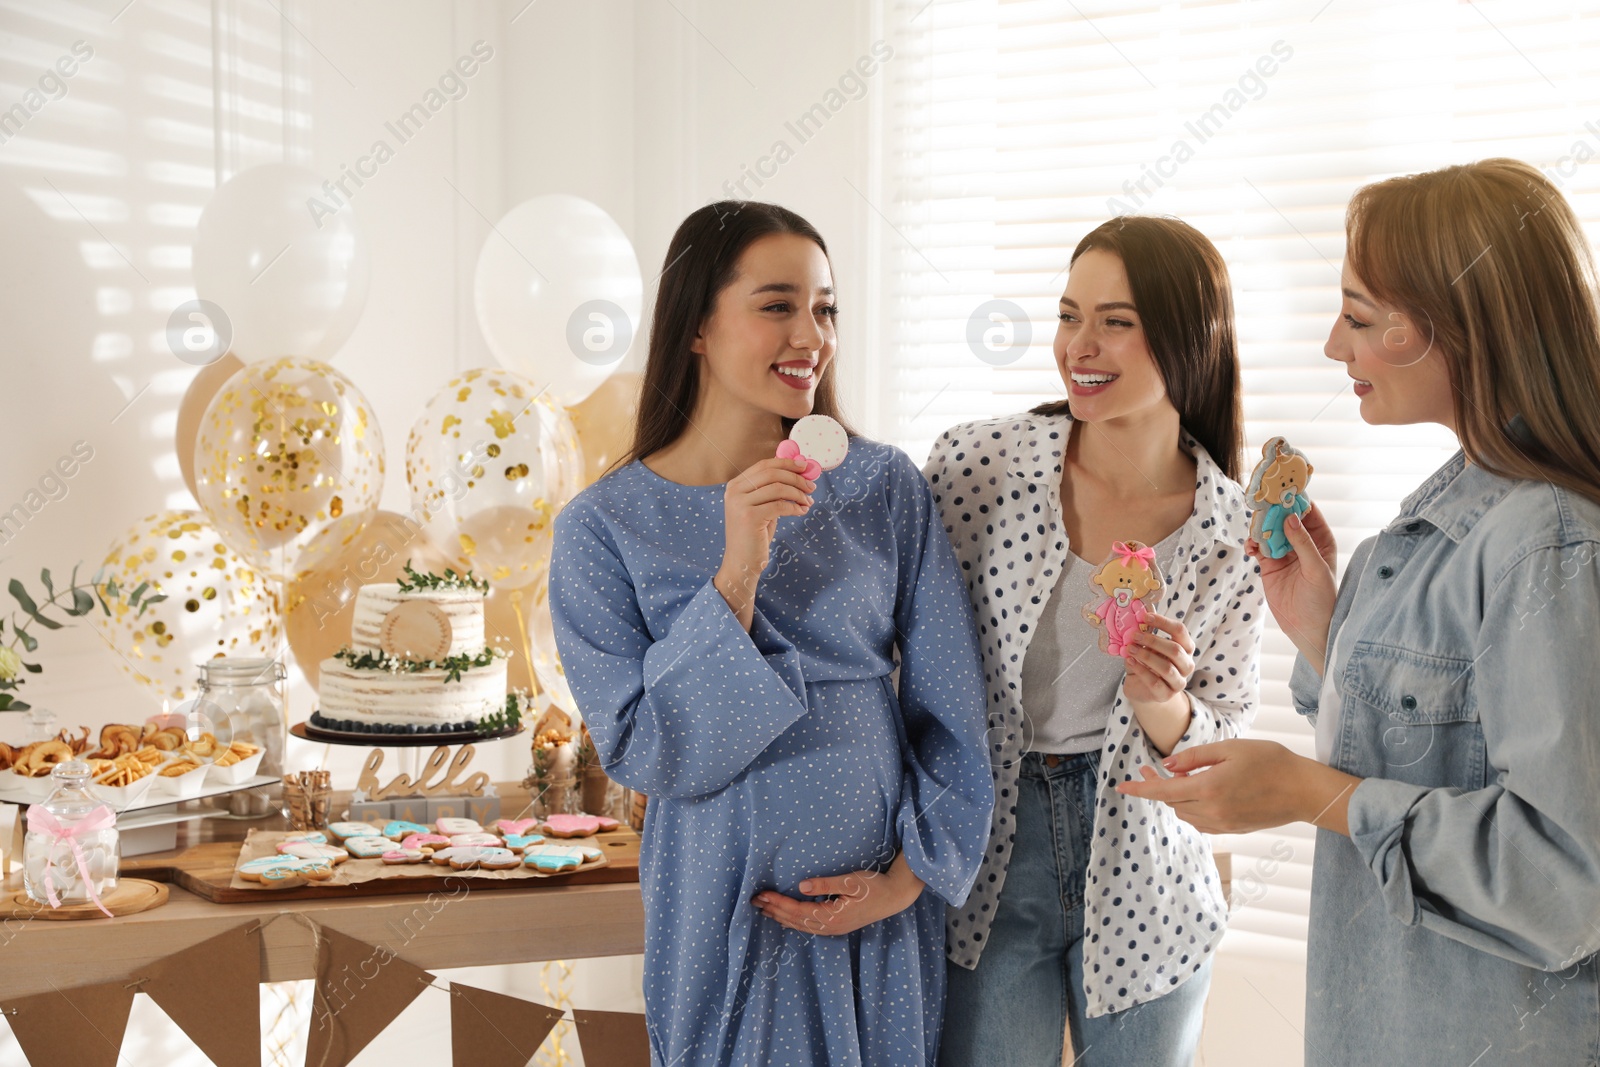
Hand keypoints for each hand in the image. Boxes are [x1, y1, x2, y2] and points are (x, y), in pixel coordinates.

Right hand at [716, 456, 814, 627]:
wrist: (742, 563)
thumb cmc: (754, 535)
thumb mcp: (762, 507)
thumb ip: (773, 489)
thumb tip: (799, 472)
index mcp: (735, 485)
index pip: (764, 465)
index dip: (786, 463)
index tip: (805, 466)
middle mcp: (734, 491)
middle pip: (772, 473)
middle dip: (796, 478)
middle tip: (811, 487)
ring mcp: (740, 504)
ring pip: (778, 488)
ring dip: (798, 494)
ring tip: (808, 502)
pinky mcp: (749, 517)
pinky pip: (780, 505)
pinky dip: (795, 507)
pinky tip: (802, 511)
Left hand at [752, 852, 925, 935]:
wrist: (894, 897)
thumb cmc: (874, 886)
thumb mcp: (850, 881)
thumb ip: (825, 883)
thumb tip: (801, 886)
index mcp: (831, 916)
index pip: (796, 910)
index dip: (777, 902)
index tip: (761, 894)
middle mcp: (829, 926)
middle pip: (794, 920)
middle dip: (773, 910)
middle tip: (753, 902)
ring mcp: (834, 928)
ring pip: (800, 925)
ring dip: (780, 917)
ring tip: (764, 910)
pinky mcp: (837, 925)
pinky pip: (809, 927)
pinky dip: (794, 922)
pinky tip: (786, 919)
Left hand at [1113, 738, 1359, 835]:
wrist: (1304, 791)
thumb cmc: (1271, 761)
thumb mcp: (1230, 749)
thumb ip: (1195, 757)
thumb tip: (1167, 766)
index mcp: (1209, 789)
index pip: (1163, 792)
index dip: (1140, 789)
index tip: (1121, 787)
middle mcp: (1212, 812)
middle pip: (1172, 803)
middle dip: (1157, 788)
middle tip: (1151, 769)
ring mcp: (1223, 824)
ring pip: (1185, 814)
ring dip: (1175, 798)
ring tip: (1178, 778)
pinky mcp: (1233, 830)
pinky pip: (1201, 822)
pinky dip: (1191, 808)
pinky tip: (1197, 793)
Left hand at [1124, 612, 1194, 704]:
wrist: (1142, 688)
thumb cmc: (1147, 663)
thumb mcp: (1147, 647)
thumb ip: (1145, 636)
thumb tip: (1135, 621)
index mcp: (1185, 648)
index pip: (1180, 631)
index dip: (1163, 622)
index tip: (1145, 617)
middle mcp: (1186, 665)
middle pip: (1175, 650)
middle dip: (1153, 641)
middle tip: (1134, 635)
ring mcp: (1178, 682)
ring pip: (1167, 668)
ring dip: (1146, 656)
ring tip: (1130, 649)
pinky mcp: (1166, 695)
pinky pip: (1155, 682)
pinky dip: (1141, 670)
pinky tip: (1130, 661)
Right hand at [1245, 502, 1338, 673]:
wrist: (1307, 629)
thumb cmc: (1322, 601)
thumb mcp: (1316, 570)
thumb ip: (1303, 544)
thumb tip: (1290, 518)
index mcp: (1321, 539)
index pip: (1308, 512)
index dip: (1295, 499)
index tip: (1281, 488)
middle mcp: (1302, 542)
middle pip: (1284, 517)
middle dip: (1272, 510)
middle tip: (1260, 503)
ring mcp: (1285, 553)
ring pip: (1269, 530)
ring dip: (1260, 527)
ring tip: (1254, 529)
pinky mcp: (1269, 565)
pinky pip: (1258, 547)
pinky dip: (1253, 544)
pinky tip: (1251, 548)